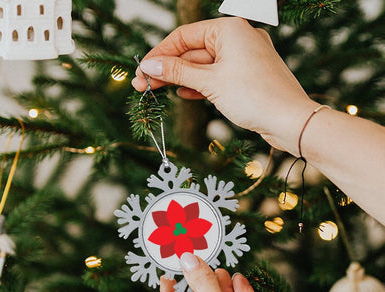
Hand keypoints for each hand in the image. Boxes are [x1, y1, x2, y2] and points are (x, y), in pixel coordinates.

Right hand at [132, 17, 318, 155]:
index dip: (160, 54)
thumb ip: (178, 72)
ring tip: (156, 91)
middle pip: (192, 52)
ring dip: (180, 79)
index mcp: (229, 29)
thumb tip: (150, 66)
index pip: (184, 36)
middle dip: (167, 70)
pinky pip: (217, 77)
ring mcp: (243, 58)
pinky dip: (200, 85)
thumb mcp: (210, 82)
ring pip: (204, 66)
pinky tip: (183, 93)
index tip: (142, 70)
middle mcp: (237, 38)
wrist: (290, 122)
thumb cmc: (254, 97)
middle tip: (143, 86)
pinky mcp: (247, 77)